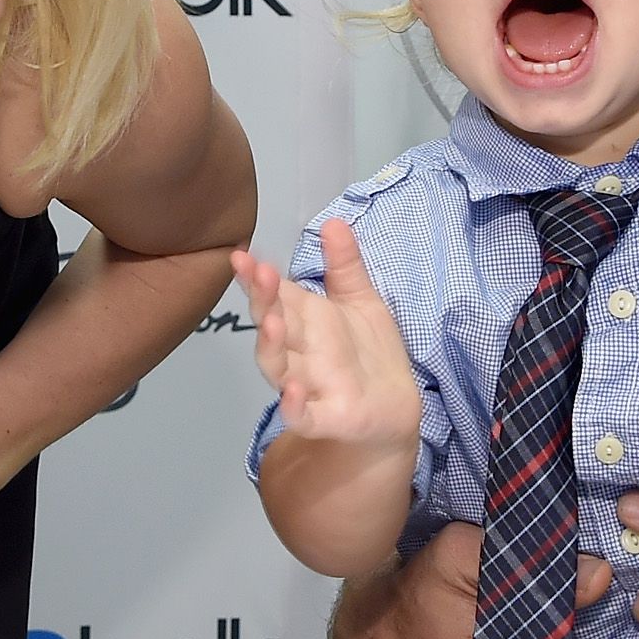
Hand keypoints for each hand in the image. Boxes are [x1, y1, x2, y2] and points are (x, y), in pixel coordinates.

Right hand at [233, 221, 422, 449]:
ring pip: (277, 366)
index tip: (243, 255)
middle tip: (260, 274)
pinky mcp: (324, 417)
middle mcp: (299, 349)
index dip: (257, 277)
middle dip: (263, 301)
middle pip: (272, 323)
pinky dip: (293, 406)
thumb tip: (333, 221)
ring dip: (270, 346)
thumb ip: (344, 265)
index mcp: (304, 319)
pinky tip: (292, 390)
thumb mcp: (360, 301)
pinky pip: (302, 416)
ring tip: (271, 323)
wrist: (394, 408)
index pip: (274, 294)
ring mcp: (308, 384)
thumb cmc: (369, 353)